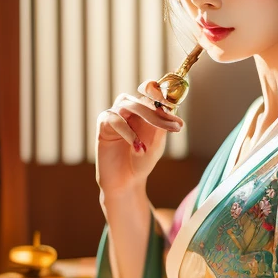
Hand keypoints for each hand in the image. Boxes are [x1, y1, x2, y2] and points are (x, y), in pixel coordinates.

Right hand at [95, 81, 183, 195]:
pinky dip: (127, 131)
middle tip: (172, 125)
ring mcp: (116, 114)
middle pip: (143, 99)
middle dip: (157, 112)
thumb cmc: (142, 162)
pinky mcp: (103, 124)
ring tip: (150, 143)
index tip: (173, 106)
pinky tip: (136, 145)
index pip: (154, 96)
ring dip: (144, 118)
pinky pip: (115, 119)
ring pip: (128, 104)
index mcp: (147, 112)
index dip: (164, 97)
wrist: (125, 181)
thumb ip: (161, 128)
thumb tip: (169, 110)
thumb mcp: (157, 146)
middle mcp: (131, 109)